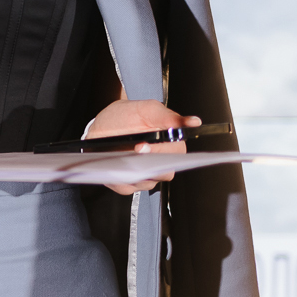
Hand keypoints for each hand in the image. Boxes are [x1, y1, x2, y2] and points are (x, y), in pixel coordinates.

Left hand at [83, 98, 201, 195]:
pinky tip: (113, 164)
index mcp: (170, 145)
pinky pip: (127, 187)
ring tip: (120, 155)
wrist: (102, 125)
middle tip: (133, 150)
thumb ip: (168, 116)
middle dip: (148, 163)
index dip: (163, 151)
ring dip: (133, 170)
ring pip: (146, 182)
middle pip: (164, 173)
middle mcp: (160, 162)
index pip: (177, 155)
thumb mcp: (147, 109)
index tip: (145, 145)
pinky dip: (118, 177)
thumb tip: (193, 122)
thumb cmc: (127, 116)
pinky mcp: (129, 184)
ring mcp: (146, 175)